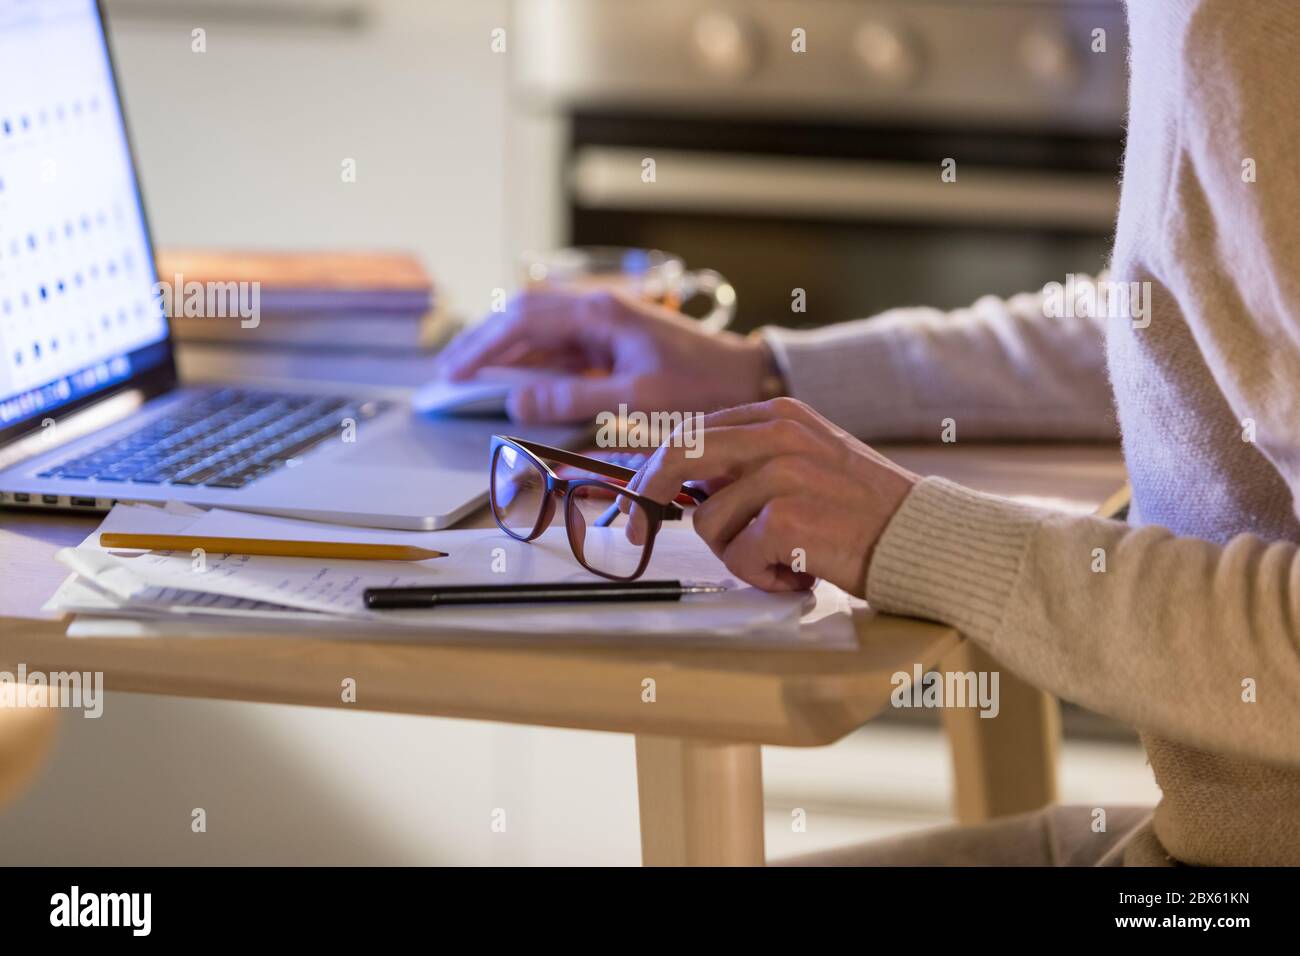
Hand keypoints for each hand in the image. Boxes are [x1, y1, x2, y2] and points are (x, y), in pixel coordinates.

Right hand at [433, 287, 772, 423]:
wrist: (747, 378)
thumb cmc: (701, 387)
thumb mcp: (637, 398)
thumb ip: (573, 397)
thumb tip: (515, 400)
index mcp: (599, 312)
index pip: (522, 319)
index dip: (482, 346)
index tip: (452, 373)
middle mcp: (596, 309)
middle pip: (522, 315)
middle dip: (482, 342)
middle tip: (447, 373)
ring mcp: (603, 323)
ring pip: (538, 330)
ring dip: (503, 352)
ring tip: (469, 377)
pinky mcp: (612, 341)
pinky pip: (560, 347)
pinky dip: (531, 362)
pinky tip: (516, 381)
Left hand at [623, 398, 918, 594]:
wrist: (924, 539)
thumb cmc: (864, 511)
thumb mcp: (808, 461)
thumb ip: (751, 462)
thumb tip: (682, 484)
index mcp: (780, 414)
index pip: (692, 430)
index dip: (652, 468)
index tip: (633, 500)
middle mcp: (779, 434)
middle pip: (679, 455)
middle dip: (646, 496)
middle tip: (634, 532)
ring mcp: (784, 475)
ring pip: (709, 522)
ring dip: (740, 554)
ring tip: (788, 557)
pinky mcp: (788, 519)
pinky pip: (739, 558)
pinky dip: (764, 576)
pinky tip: (801, 571)